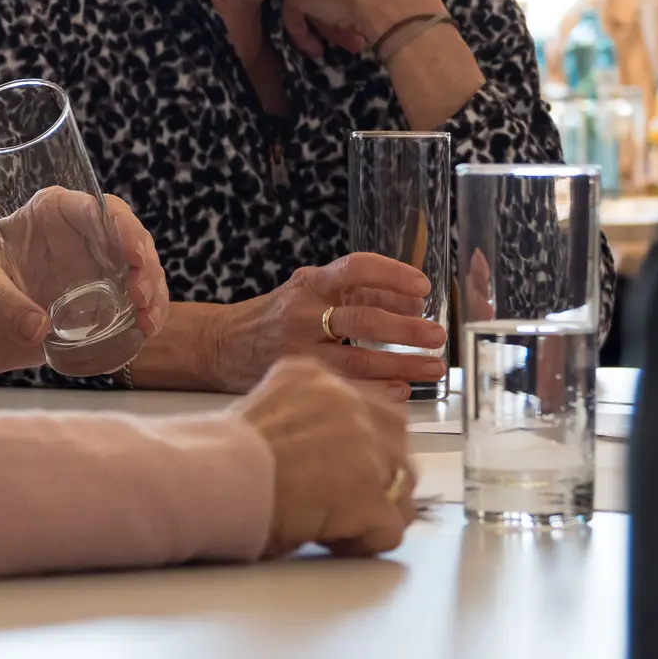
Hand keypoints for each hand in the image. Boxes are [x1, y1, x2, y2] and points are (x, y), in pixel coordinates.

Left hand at [0, 190, 167, 374]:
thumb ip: (0, 302)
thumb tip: (38, 327)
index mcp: (50, 217)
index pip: (99, 209)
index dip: (123, 229)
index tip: (133, 256)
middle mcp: (78, 243)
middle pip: (130, 243)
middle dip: (147, 269)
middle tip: (142, 300)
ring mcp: (88, 278)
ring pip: (138, 278)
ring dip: (153, 298)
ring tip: (147, 325)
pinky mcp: (89, 312)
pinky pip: (125, 313)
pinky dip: (139, 323)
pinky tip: (138, 339)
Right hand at [208, 253, 445, 397]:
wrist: (221, 343)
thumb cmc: (275, 316)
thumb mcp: (310, 292)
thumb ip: (357, 294)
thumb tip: (413, 302)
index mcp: (310, 283)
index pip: (356, 268)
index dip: (392, 275)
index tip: (423, 287)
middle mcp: (303, 312)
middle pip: (362, 318)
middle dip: (406, 329)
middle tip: (437, 336)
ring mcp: (300, 348)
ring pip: (358, 357)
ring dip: (401, 364)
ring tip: (432, 366)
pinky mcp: (297, 377)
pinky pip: (345, 384)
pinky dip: (377, 388)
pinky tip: (400, 390)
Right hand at [233, 358, 414, 557]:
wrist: (204, 481)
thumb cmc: (217, 459)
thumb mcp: (264, 412)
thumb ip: (304, 419)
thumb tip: (326, 452)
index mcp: (314, 377)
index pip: (369, 407)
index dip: (361, 446)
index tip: (341, 467)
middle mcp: (346, 401)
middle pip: (395, 443)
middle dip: (375, 476)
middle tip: (336, 499)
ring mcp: (364, 446)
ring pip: (401, 487)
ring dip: (373, 509)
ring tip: (330, 521)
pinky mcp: (369, 494)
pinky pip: (390, 528)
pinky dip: (364, 542)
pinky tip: (328, 539)